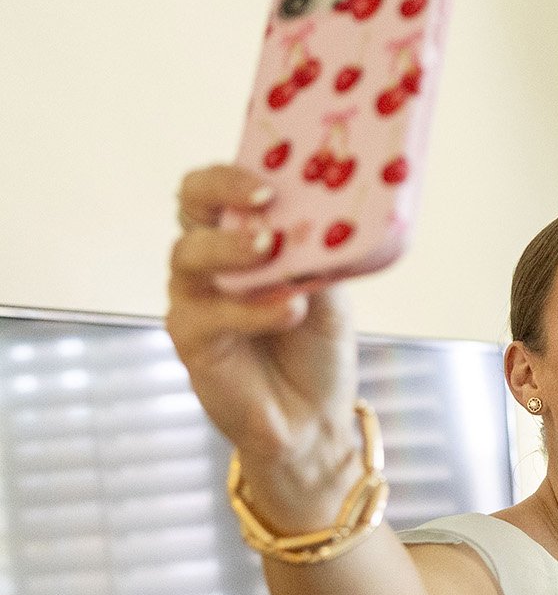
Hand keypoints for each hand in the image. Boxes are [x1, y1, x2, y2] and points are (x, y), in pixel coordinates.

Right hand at [167, 166, 359, 520]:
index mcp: (240, 238)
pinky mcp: (191, 339)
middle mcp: (210, 261)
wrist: (311, 419)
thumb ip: (319, 258)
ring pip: (189, 255)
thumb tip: (325, 222)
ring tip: (270, 250)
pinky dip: (250, 309)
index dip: (233, 175)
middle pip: (190, 205)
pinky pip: (208, 313)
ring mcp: (195, 298)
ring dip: (231, 248)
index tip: (270, 181)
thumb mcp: (331, 296)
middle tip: (263, 201)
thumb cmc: (316, 350)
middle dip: (221, 193)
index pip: (219, 189)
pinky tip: (287, 310)